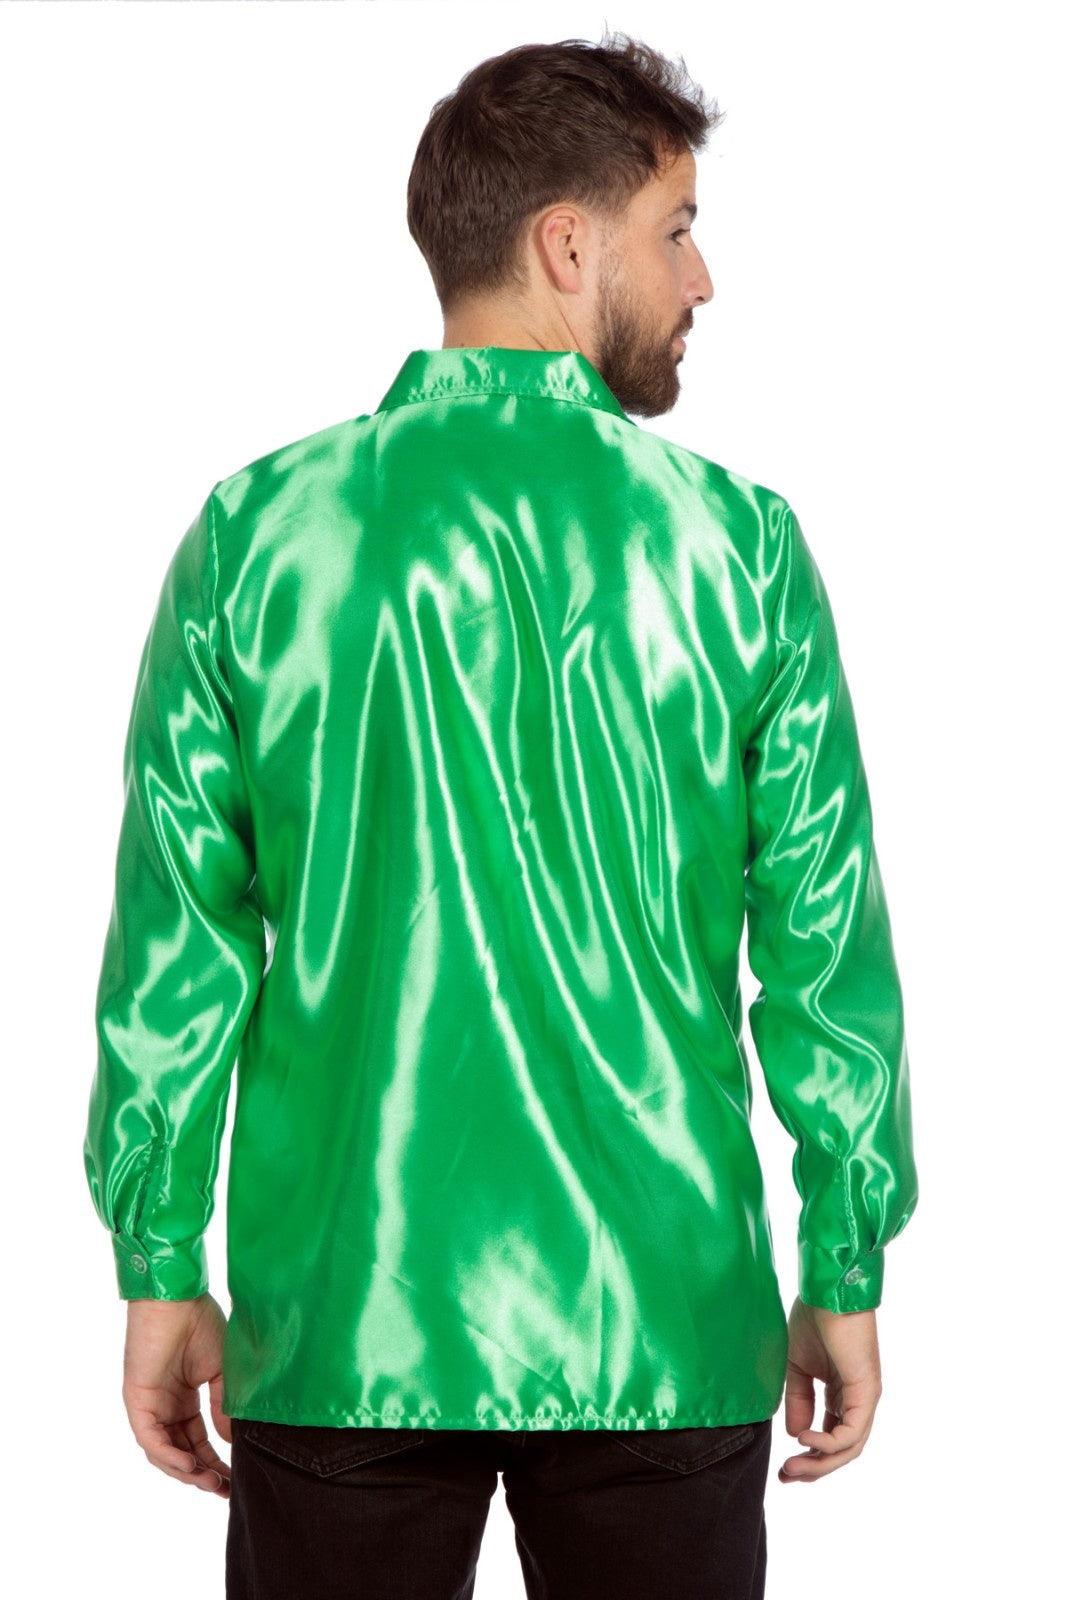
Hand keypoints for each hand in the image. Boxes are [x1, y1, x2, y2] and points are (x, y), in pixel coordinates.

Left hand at [122, 1292, 232, 1497]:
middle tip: (225, 1490)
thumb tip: (234, 1441)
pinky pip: (151, 1438)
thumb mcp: (222, 1372)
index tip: (236, 1478)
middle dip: (203, 1474)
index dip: (216, 1461)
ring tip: (212, 1482)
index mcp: (184, 1398)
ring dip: (187, 1471)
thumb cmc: (201, 1323)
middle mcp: (165, 1407)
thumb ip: (225, 1407)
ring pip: (164, 1452)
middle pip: (181, 1452)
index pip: (198, 1440)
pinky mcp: (138, 1401)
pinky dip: (169, 1455)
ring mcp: (149, 1406)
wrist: (178, 1299)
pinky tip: (190, 1464)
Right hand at [778, 1295, 881, 1483]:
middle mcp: (856, 1400)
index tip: (782, 1468)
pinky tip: (805, 1438)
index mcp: (841, 1393)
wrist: (826, 1291)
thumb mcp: (796, 1366)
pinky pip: (851, 1432)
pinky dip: (828, 1442)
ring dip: (820, 1463)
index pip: (829, 1437)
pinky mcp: (867, 1392)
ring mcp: (865, 1398)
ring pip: (848, 1448)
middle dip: (813, 1469)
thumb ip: (798, 1400)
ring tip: (792, 1466)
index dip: (807, 1457)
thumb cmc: (813, 1318)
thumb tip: (796, 1434)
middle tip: (786, 1477)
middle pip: (840, 1451)